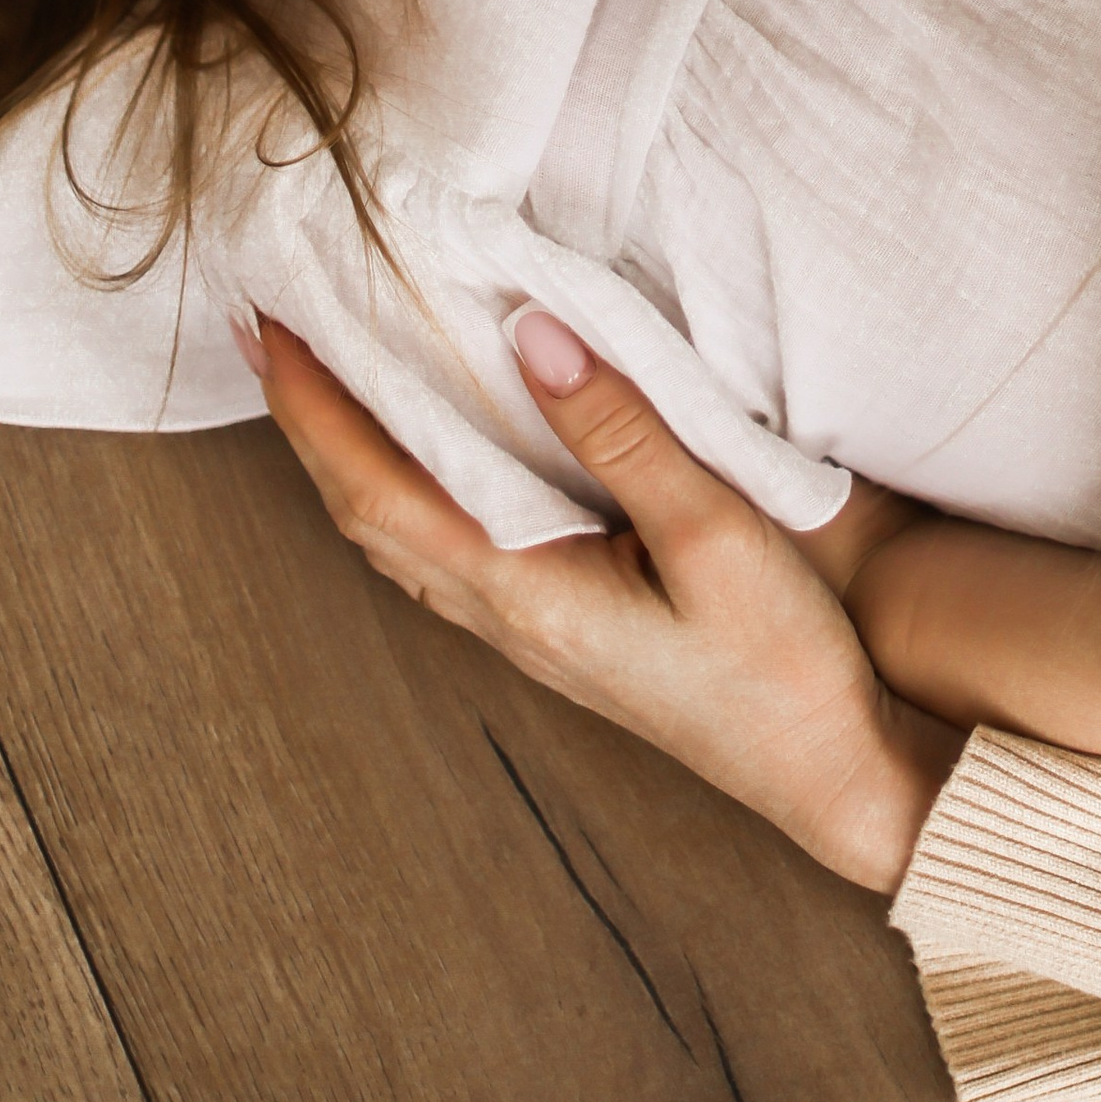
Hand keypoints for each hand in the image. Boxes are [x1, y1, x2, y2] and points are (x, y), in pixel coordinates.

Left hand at [241, 309, 962, 892]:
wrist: (831, 774)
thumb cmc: (782, 667)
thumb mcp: (712, 532)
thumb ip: (619, 432)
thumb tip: (528, 335)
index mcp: (526, 596)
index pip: (381, 490)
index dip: (315, 410)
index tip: (269, 326)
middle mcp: (507, 618)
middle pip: (368, 515)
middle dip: (309, 424)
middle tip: (270, 331)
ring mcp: (530, 633)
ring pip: (401, 537)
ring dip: (349, 456)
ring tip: (329, 378)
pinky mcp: (562, 631)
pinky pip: (447, 548)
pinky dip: (407, 486)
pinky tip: (427, 453)